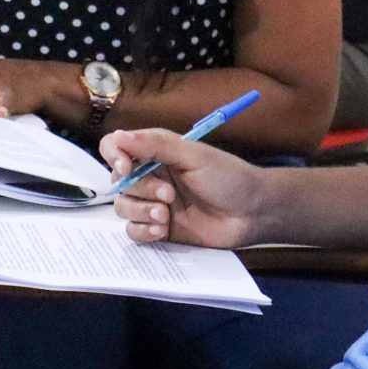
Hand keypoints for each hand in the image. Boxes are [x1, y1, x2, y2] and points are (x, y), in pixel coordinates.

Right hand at [103, 128, 268, 248]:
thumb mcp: (194, 155)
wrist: (253, 213)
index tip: (125, 168)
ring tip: (166, 217)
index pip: (116, 147)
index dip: (114, 156)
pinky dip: (142, 230)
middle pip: (119, 182)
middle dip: (141, 190)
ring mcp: (154, 203)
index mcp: (156, 152)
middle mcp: (151, 176)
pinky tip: (161, 230)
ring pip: (123, 207)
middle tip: (169, 196)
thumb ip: (155, 145)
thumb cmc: (229, 177)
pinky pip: (133, 231)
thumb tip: (119, 137)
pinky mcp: (159, 228)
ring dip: (141, 212)